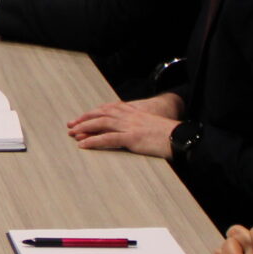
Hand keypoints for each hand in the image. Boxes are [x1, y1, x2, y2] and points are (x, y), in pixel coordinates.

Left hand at [68, 92, 185, 155]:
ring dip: (84, 128)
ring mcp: (130, 126)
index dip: (94, 112)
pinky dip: (94, 141)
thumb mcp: (151, 125)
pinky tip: (83, 144)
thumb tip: (129, 132)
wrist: (181, 136)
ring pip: (101, 124)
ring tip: (72, 133)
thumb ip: (138, 125)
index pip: (109, 109)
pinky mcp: (132, 138)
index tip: (82, 116)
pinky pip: (108, 139)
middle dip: (84, 119)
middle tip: (71, 125)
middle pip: (101, 114)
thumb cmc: (168, 134)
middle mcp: (129, 116)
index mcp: (134, 112)